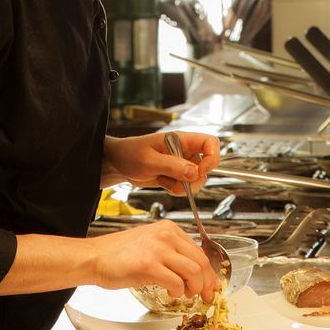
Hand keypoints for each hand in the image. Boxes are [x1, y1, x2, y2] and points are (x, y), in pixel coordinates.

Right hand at [90, 220, 220, 300]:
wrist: (95, 257)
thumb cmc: (119, 254)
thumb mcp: (150, 243)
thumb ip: (171, 252)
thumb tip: (194, 271)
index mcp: (168, 229)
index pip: (199, 251)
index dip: (209, 271)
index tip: (211, 283)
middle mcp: (166, 235)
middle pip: (201, 261)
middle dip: (206, 282)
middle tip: (205, 295)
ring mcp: (158, 249)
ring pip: (193, 272)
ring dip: (194, 288)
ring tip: (186, 294)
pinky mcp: (149, 265)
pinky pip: (176, 282)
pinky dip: (178, 292)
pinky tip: (171, 293)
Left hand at [102, 130, 220, 194]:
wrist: (117, 163)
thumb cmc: (130, 154)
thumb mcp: (149, 161)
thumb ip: (172, 166)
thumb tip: (195, 173)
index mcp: (181, 140)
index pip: (210, 142)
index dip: (212, 157)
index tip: (200, 171)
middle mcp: (184, 150)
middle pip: (206, 165)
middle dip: (195, 179)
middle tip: (178, 182)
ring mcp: (181, 163)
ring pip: (197, 178)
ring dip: (185, 186)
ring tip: (166, 182)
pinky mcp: (175, 175)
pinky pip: (186, 185)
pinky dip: (177, 189)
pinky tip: (163, 183)